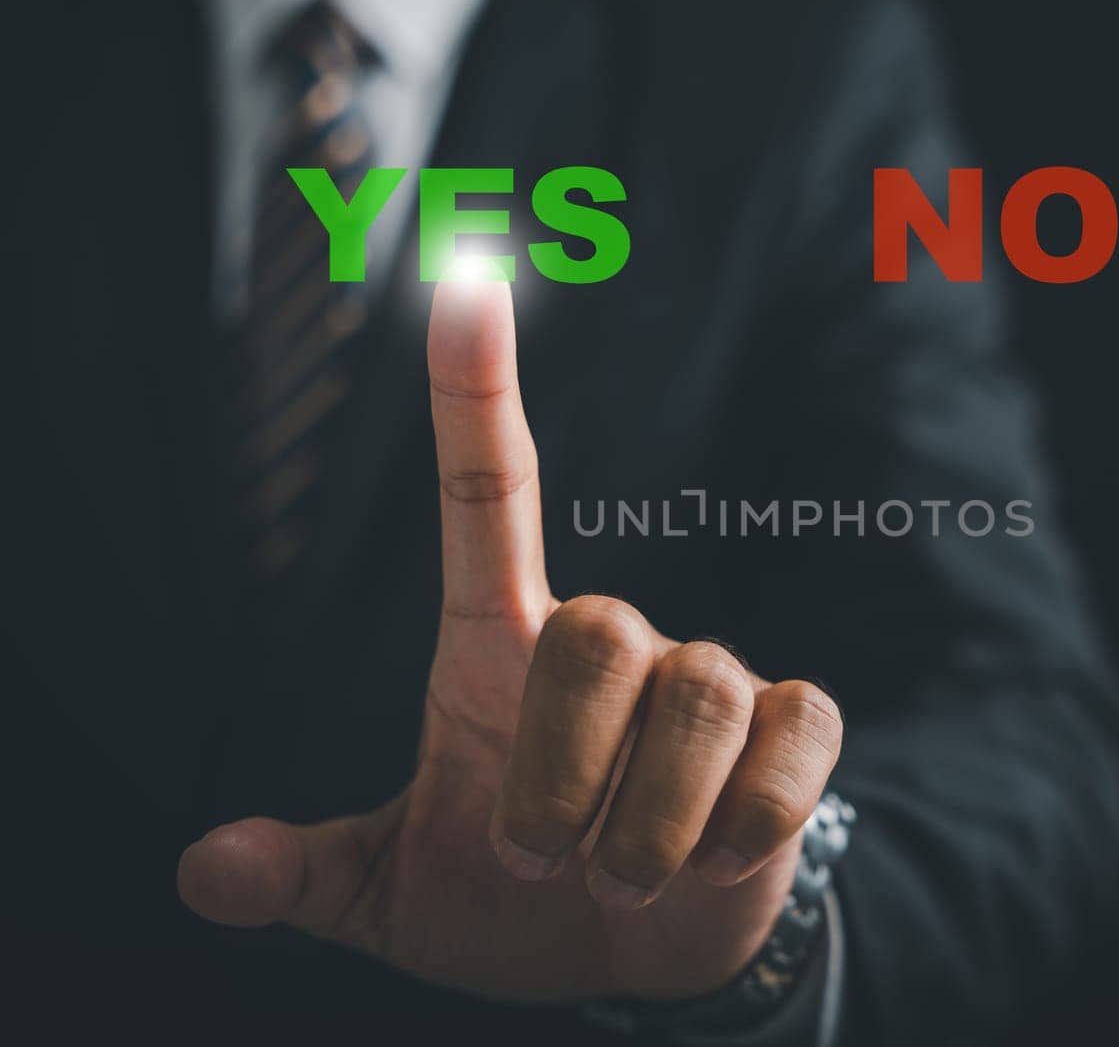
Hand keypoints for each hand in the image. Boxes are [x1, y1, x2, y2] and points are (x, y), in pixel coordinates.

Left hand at [178, 278, 844, 1001]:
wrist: (640, 959)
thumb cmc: (512, 905)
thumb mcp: (393, 895)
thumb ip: (310, 872)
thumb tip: (206, 874)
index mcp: (501, 656)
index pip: (491, 497)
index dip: (475, 392)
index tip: (464, 281)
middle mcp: (612, 646)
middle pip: (597, 629)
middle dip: (560, 777)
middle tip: (542, 867)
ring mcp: (711, 680)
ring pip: (696, 693)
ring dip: (644, 824)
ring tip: (622, 885)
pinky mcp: (791, 730)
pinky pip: (791, 735)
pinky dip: (749, 817)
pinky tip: (718, 863)